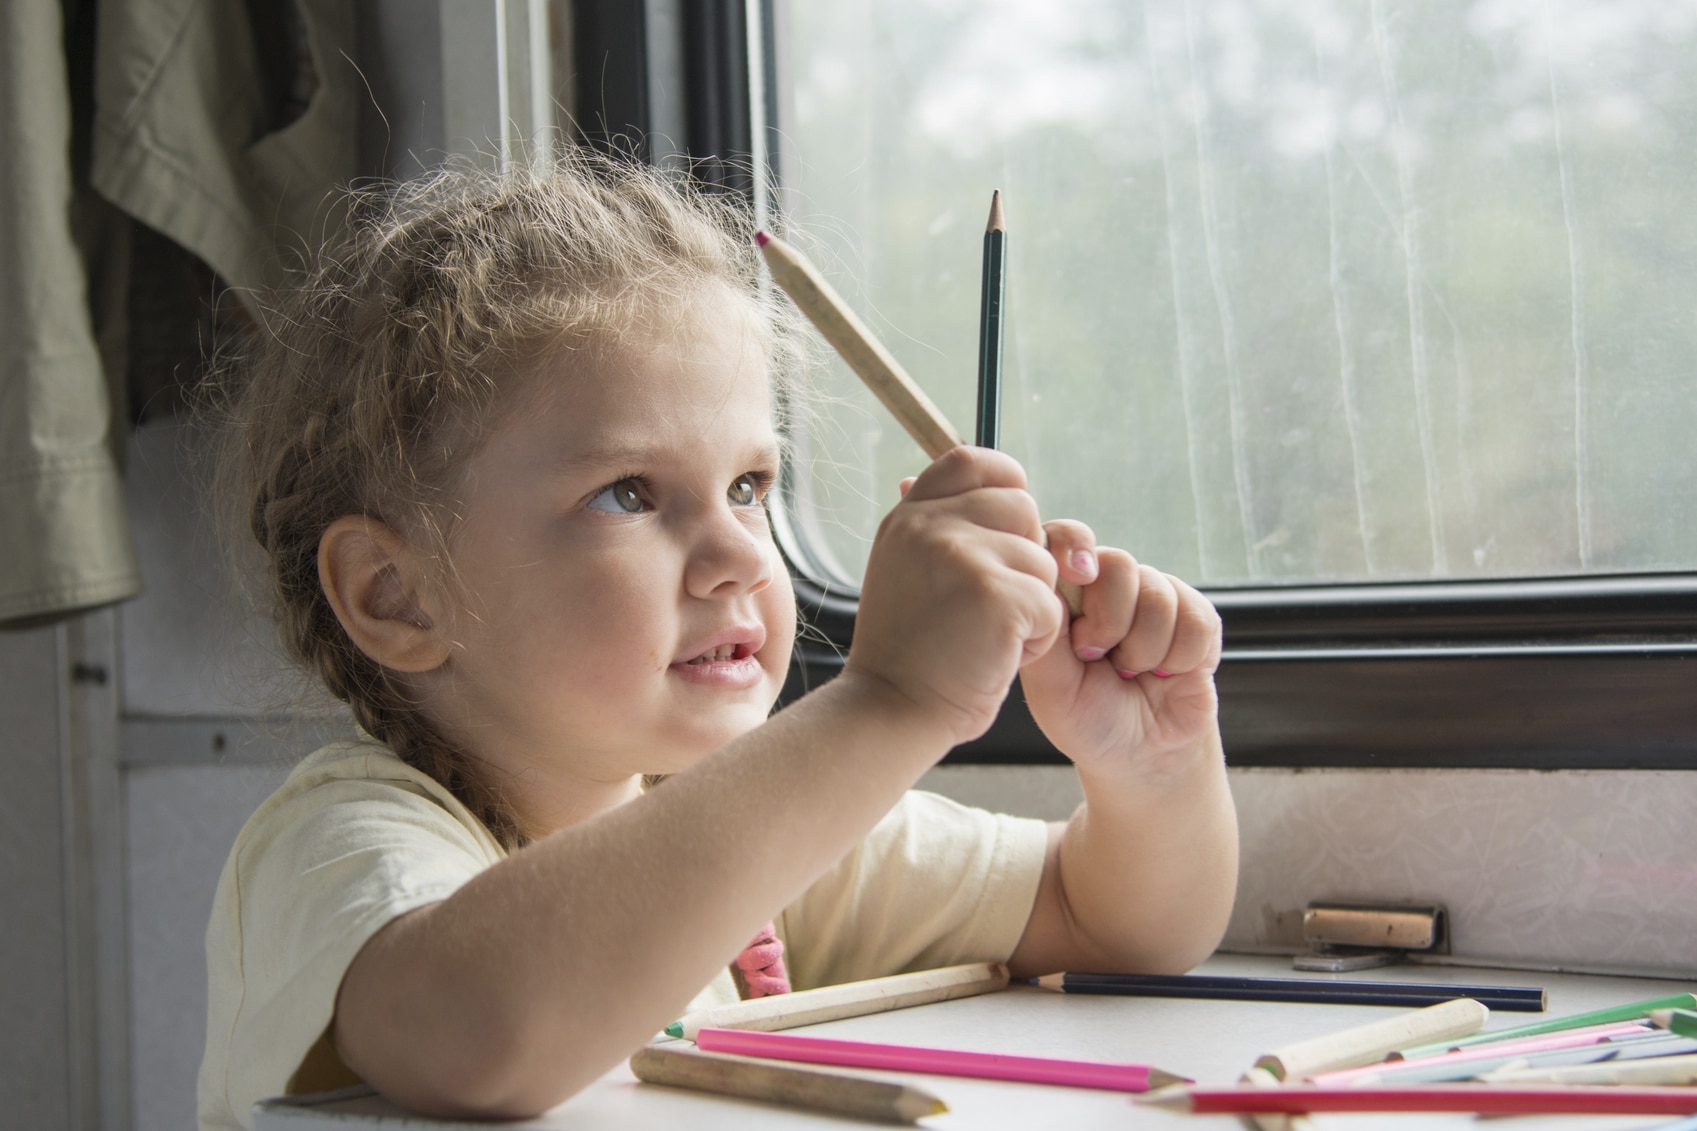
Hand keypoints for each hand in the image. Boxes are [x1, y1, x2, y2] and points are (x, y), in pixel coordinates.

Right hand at [845, 448, 1064, 747]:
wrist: (891, 711)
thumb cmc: (910, 652)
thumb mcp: (907, 569)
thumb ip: (942, 528)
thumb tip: (1003, 487)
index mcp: (909, 516)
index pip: (973, 461)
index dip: (1005, 484)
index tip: (1010, 526)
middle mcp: (930, 526)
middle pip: (1023, 508)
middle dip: (1025, 556)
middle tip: (990, 603)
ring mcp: (963, 557)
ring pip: (1043, 561)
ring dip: (1032, 604)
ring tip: (988, 635)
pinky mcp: (997, 596)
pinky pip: (1050, 605)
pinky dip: (1037, 640)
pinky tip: (998, 656)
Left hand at [1019, 522, 1221, 778]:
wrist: (1141, 755)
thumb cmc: (1087, 720)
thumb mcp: (1051, 686)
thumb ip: (1045, 633)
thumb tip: (1044, 581)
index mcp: (1066, 595)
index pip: (1065, 539)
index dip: (1073, 545)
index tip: (1078, 574)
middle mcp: (1108, 587)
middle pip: (1117, 563)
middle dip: (1110, 623)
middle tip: (1099, 657)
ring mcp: (1154, 597)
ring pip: (1158, 594)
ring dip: (1144, 650)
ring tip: (1131, 672)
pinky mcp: (1196, 616)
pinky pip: (1196, 618)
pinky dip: (1179, 658)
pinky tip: (1165, 673)